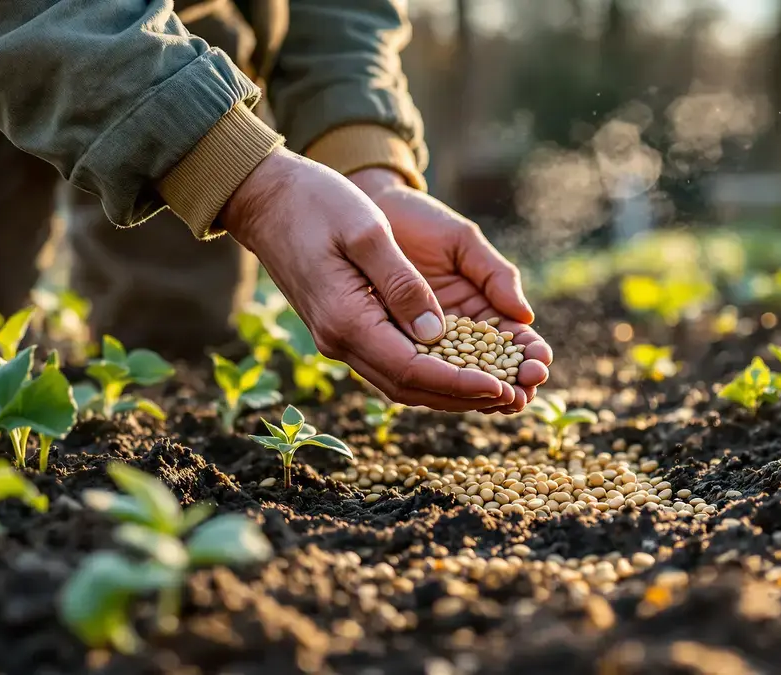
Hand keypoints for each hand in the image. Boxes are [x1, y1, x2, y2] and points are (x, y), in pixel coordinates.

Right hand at [221, 148, 516, 410]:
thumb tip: (434, 332)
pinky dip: (430, 372)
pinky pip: (392, 363)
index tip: (502, 387)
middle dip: (463, 397)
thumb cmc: (317, 203)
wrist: (266, 197)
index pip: (411, 370)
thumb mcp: (367, 232)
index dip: (460, 384)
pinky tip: (463, 366)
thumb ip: (401, 283)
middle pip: (409, 388)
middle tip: (514, 398)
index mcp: (346, 319)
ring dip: (449, 391)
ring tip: (498, 390)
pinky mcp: (346, 327)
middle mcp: (340, 340)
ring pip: (401, 382)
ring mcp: (340, 337)